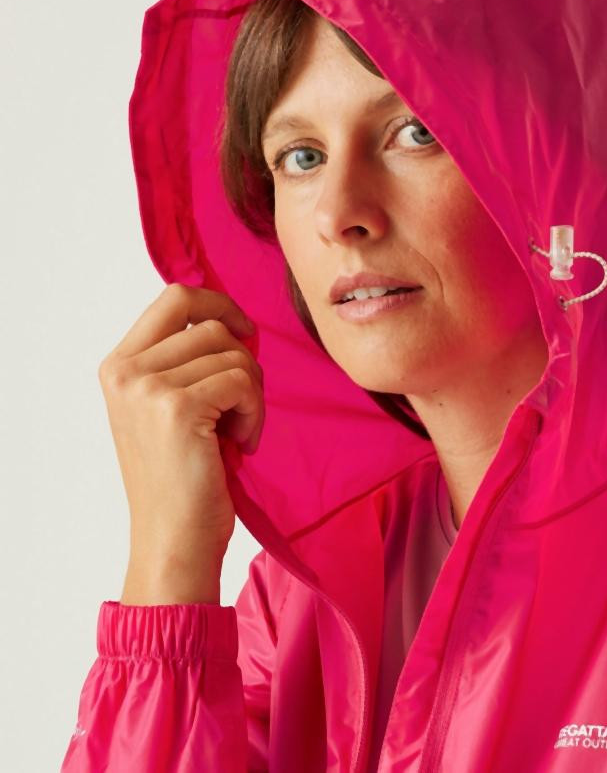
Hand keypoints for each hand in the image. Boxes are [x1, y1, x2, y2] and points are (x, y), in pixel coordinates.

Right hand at [98, 284, 262, 593]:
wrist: (175, 540)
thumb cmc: (186, 477)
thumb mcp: (173, 406)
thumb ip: (187, 361)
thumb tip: (233, 320)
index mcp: (119, 365)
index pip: (175, 296)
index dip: (220, 304)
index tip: (246, 333)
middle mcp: (125, 371)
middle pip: (211, 324)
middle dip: (244, 360)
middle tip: (244, 404)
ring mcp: (146, 388)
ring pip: (233, 353)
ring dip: (252, 392)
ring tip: (238, 432)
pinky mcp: (176, 408)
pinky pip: (242, 381)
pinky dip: (256, 412)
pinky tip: (242, 444)